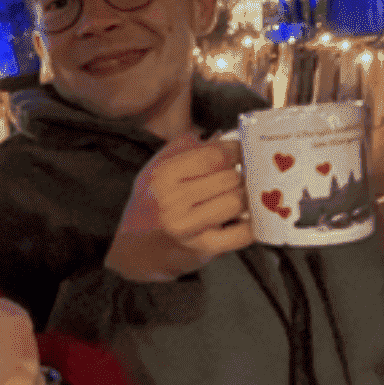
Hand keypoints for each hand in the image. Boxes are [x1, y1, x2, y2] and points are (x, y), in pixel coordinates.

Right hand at [104, 132, 253, 282]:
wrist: (134, 248)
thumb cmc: (149, 204)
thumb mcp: (154, 170)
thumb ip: (182, 149)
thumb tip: (220, 135)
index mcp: (163, 175)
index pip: (214, 155)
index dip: (236, 151)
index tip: (243, 152)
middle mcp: (173, 200)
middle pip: (229, 178)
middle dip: (240, 176)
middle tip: (240, 177)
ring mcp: (187, 226)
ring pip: (236, 202)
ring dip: (243, 199)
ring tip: (237, 197)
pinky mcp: (203, 248)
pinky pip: (241, 233)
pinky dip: (249, 225)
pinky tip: (243, 219)